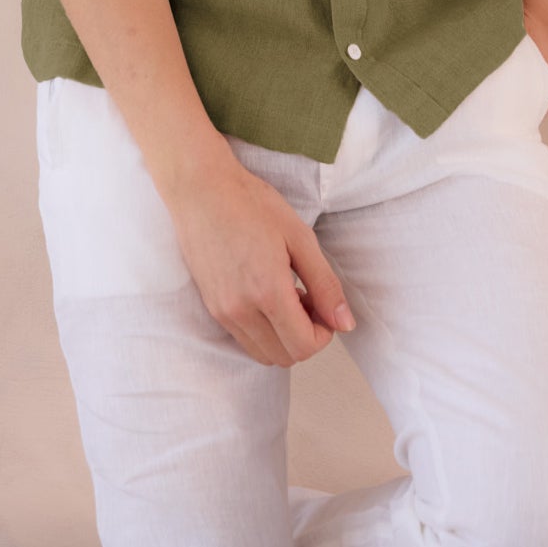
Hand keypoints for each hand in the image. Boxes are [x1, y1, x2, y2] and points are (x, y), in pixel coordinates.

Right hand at [166, 156, 355, 367]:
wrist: (201, 189)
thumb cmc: (252, 204)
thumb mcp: (299, 237)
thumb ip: (325, 284)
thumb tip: (346, 324)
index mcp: (268, 292)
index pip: (304, 347)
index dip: (324, 333)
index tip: (323, 304)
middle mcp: (241, 311)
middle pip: (285, 357)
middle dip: (305, 336)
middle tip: (308, 299)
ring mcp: (222, 312)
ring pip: (263, 354)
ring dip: (283, 336)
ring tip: (287, 295)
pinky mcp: (211, 307)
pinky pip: (244, 339)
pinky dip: (263, 331)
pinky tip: (265, 294)